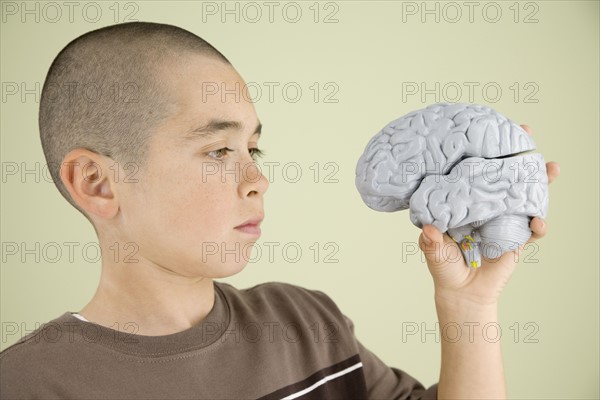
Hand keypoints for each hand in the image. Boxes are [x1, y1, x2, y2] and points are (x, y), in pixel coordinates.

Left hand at [418, 124, 560, 307]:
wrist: (461, 291)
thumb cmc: (444, 264)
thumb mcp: (434, 250)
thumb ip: (431, 241)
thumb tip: (430, 231)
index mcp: (465, 200)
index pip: (474, 171)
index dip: (482, 151)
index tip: (488, 130)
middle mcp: (486, 205)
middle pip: (504, 175)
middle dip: (516, 154)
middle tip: (526, 133)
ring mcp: (504, 220)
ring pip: (525, 195)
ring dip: (540, 182)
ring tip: (550, 169)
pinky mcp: (517, 239)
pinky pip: (533, 229)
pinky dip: (539, 225)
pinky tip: (540, 221)